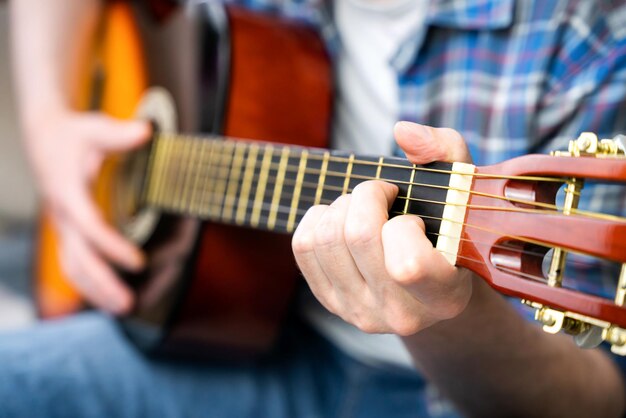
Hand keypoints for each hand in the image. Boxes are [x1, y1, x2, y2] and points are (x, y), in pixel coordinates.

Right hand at [25, 110, 150, 313]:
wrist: (43, 137)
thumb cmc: (73, 134)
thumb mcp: (95, 128)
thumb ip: (120, 134)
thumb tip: (147, 131)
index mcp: (68, 192)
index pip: (90, 227)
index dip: (113, 246)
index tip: (139, 263)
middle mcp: (62, 215)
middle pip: (79, 257)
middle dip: (102, 283)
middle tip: (129, 304)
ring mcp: (62, 226)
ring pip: (72, 266)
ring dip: (95, 290)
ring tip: (122, 309)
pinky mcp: (67, 231)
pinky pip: (73, 263)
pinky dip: (89, 282)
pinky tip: (108, 296)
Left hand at [292, 122, 473, 334]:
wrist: (429, 282)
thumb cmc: (448, 229)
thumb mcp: (460, 191)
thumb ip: (445, 151)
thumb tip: (403, 131)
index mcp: (443, 296)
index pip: (407, 266)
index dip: (402, 226)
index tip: (411, 215)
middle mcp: (399, 314)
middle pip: (358, 237)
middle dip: (367, 196)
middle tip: (382, 195)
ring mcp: (360, 311)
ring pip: (326, 239)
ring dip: (342, 206)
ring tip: (364, 208)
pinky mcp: (330, 301)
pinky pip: (303, 246)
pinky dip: (319, 218)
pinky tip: (342, 220)